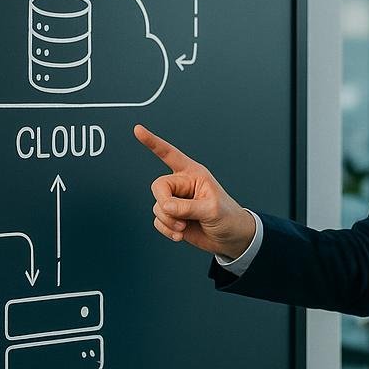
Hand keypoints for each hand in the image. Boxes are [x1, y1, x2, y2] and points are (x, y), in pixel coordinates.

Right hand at [133, 123, 255, 258]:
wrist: (230, 238)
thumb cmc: (228, 216)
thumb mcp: (211, 209)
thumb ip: (187, 207)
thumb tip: (165, 206)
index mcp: (193, 174)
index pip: (170, 154)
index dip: (153, 142)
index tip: (138, 130)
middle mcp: (182, 185)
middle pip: (158, 186)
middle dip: (165, 204)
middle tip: (178, 217)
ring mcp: (176, 202)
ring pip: (157, 207)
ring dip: (169, 221)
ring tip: (184, 227)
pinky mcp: (172, 217)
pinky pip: (158, 221)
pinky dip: (167, 230)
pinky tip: (180, 234)